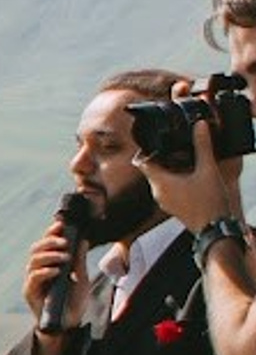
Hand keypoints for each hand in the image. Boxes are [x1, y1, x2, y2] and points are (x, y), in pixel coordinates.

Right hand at [22, 220, 79, 326]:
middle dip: (50, 242)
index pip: (46, 244)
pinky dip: (45, 272)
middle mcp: (38, 270)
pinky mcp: (30, 292)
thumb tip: (83, 240)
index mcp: (49, 264)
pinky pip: (33, 277)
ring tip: (65, 257)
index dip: (51, 233)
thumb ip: (79, 260)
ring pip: (34, 261)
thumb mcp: (81, 278)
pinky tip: (56, 271)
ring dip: (50, 256)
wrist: (69, 325)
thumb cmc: (73, 302)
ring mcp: (32, 281)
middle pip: (36, 249)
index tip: (61, 224)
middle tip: (65, 242)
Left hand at [139, 87, 244, 238]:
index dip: (144, 148)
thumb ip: (202, 146)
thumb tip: (199, 125)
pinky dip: (174, 177)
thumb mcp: (207, 170)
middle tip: (174, 144)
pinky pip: (167, 187)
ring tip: (184, 156)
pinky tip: (190, 172)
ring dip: (169, 166)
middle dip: (160, 155)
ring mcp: (164, 201)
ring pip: (160, 178)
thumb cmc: (209, 204)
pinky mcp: (173, 206)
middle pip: (151, 168)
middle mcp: (157, 192)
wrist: (215, 229)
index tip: (154, 139)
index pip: (140, 162)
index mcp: (160, 182)